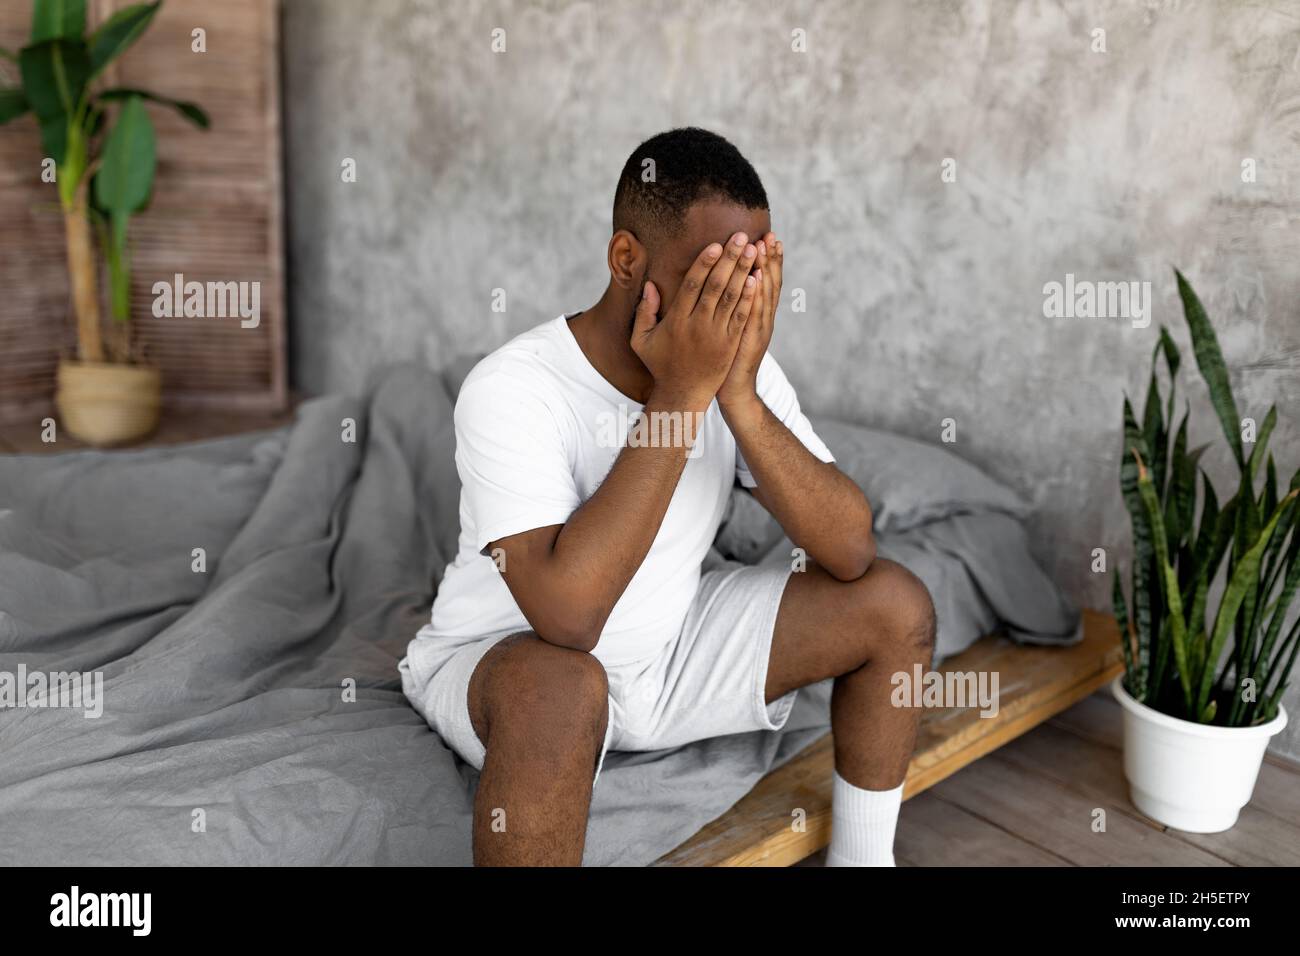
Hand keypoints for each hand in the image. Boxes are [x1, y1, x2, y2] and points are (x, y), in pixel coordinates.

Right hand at [631, 232, 759, 406]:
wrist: (684, 395)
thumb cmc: (660, 365)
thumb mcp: (641, 341)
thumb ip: (644, 312)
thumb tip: (650, 284)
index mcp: (676, 321)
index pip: (692, 285)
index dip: (705, 263)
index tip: (715, 244)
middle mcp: (698, 326)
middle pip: (716, 286)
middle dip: (730, 259)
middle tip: (741, 236)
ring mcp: (717, 335)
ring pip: (732, 298)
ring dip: (744, 272)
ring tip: (754, 250)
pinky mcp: (730, 343)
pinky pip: (741, 316)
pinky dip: (750, 297)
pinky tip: (758, 278)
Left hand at [718, 232, 781, 407]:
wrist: (733, 390)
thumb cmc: (728, 359)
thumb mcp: (735, 329)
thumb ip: (736, 307)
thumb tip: (735, 283)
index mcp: (759, 314)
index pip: (766, 280)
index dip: (769, 259)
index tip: (768, 236)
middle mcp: (763, 318)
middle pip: (769, 282)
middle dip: (770, 258)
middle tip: (769, 234)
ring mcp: (758, 329)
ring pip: (764, 295)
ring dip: (764, 269)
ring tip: (762, 247)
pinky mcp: (748, 340)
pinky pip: (752, 314)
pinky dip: (756, 297)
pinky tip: (755, 279)